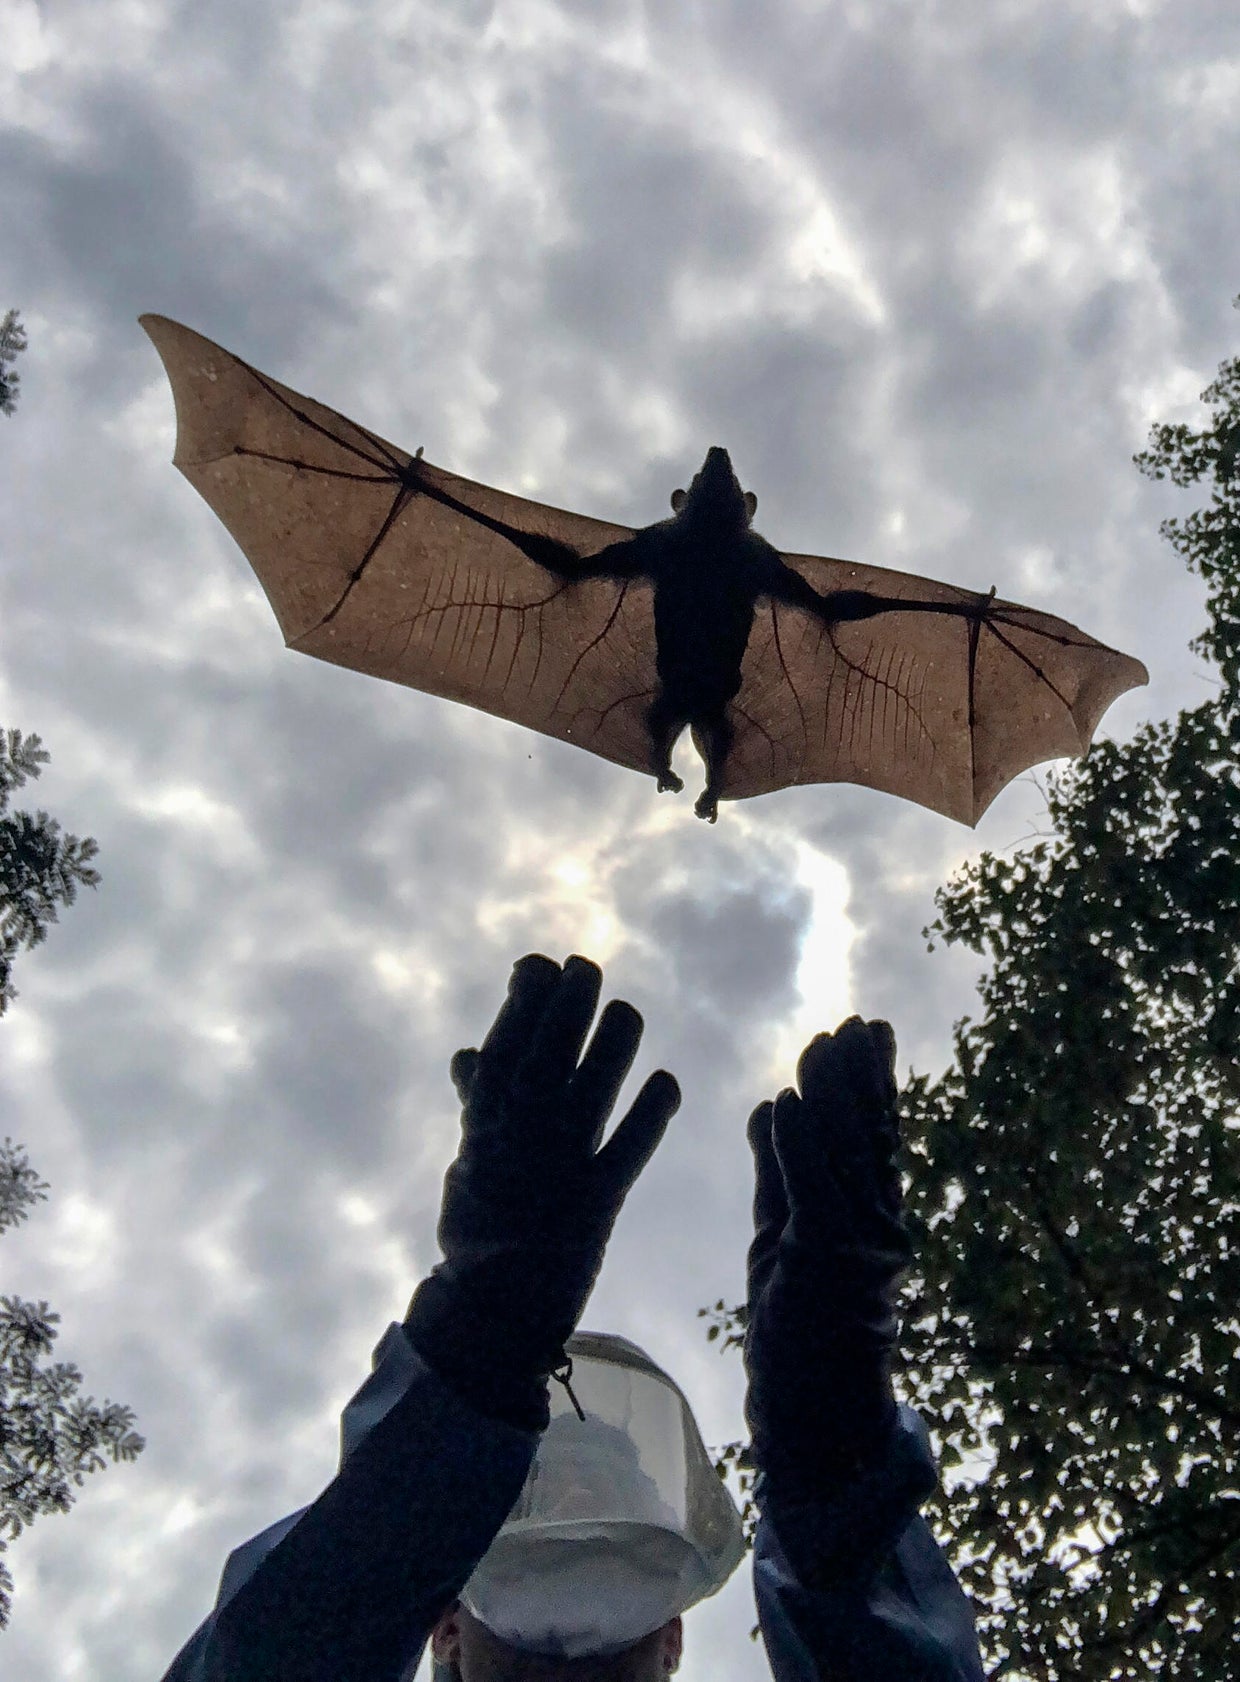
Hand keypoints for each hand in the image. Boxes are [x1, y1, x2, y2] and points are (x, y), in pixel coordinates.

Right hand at [405, 954, 679, 1429]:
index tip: (541, 963)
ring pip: (588, 1097)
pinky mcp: (598, 1204)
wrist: (494, 1307)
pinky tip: (668, 1082)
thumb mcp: (469, 1158)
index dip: (524, 1003)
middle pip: (547, 1061)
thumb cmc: (481, 1225)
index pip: (504, 1049)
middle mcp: (521, 1140)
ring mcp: (559, 1170)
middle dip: (567, 1009)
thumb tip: (468, 1051)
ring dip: (610, 1051)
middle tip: (587, 968)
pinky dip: (649, 1118)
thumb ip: (476, 1103)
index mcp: (486, 1126)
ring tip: (627, 1013)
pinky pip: (627, 1154)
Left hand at [744, 1017, 911, 1489]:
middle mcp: (881, 1228)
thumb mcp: (784, 1233)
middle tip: (854, 1024)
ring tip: (822, 1044)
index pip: (875, 1135)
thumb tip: (774, 1105)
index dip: (871, 1080)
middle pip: (872, 1135)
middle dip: (861, 1075)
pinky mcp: (825, 1265)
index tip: (864, 1032)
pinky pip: (812, 1191)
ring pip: (846, 1155)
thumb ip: (780, 1172)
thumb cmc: (799, 1329)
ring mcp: (859, 1247)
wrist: (813, 1419)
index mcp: (873, 1217)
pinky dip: (799, 1144)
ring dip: (832, 1094)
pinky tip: (788, 1100)